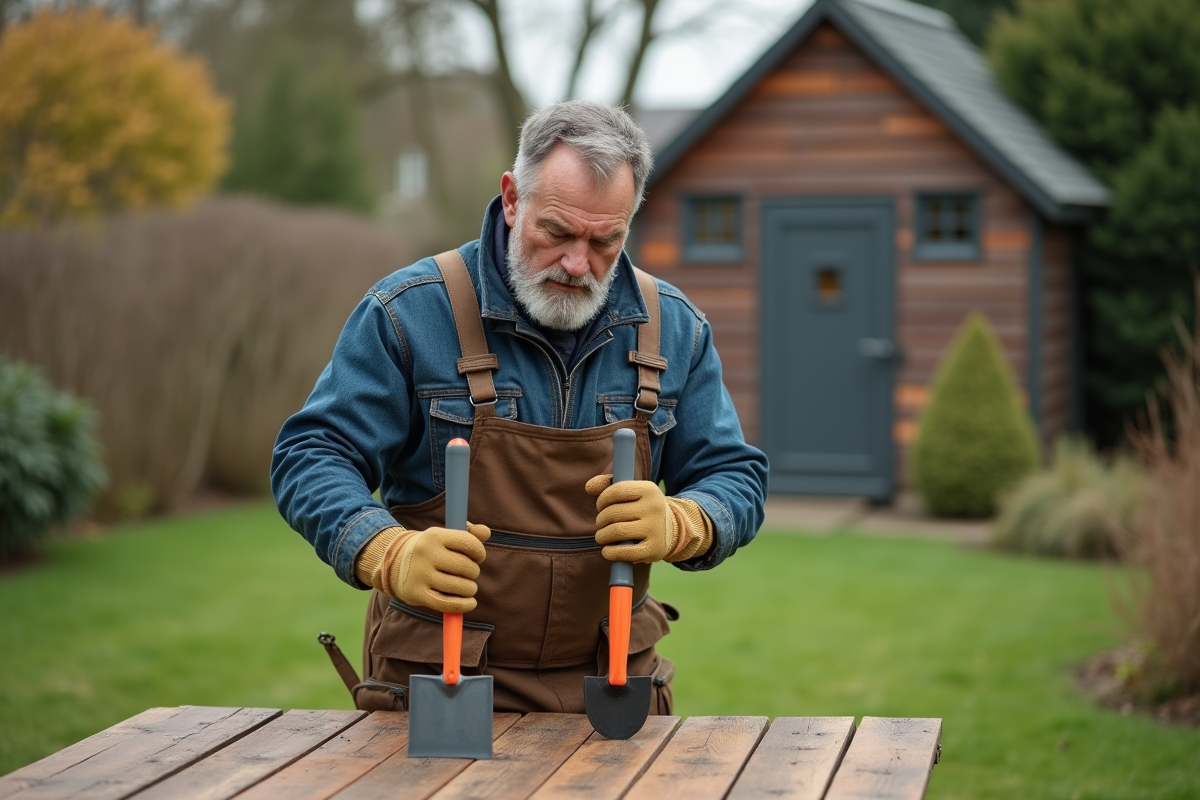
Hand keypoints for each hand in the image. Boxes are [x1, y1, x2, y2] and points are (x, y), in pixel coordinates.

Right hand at [375, 523, 490, 613]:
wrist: (393, 563)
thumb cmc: (430, 549)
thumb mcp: (445, 536)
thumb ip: (469, 533)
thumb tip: (486, 532)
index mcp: (434, 535)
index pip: (468, 543)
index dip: (479, 552)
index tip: (477, 557)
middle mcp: (425, 553)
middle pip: (466, 567)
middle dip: (473, 572)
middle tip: (468, 572)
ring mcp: (420, 574)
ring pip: (460, 586)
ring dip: (470, 589)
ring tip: (466, 586)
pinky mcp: (416, 594)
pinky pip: (448, 604)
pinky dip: (463, 605)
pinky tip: (470, 602)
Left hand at [586, 476, 677, 562]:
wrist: (672, 530)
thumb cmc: (643, 508)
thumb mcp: (632, 492)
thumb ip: (607, 484)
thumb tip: (589, 486)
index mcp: (649, 490)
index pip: (615, 491)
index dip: (601, 500)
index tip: (601, 507)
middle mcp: (654, 508)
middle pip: (613, 513)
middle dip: (600, 520)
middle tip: (602, 524)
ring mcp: (655, 529)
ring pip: (616, 531)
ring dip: (602, 536)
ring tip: (602, 536)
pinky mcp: (654, 549)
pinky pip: (625, 552)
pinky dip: (610, 553)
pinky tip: (607, 550)